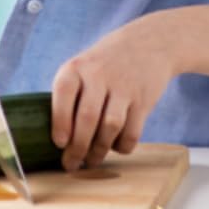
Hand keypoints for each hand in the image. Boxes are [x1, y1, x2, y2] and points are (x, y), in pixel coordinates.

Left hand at [51, 17, 178, 170]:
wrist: (148, 44)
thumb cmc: (104, 64)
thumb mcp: (82, 68)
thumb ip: (70, 96)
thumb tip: (59, 140)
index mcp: (76, 68)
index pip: (63, 93)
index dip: (60, 121)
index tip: (59, 143)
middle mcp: (99, 75)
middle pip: (87, 117)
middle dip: (78, 147)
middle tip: (71, 164)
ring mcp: (123, 87)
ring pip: (110, 126)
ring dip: (99, 150)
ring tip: (91, 161)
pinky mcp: (143, 100)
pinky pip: (132, 131)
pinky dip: (122, 146)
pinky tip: (115, 148)